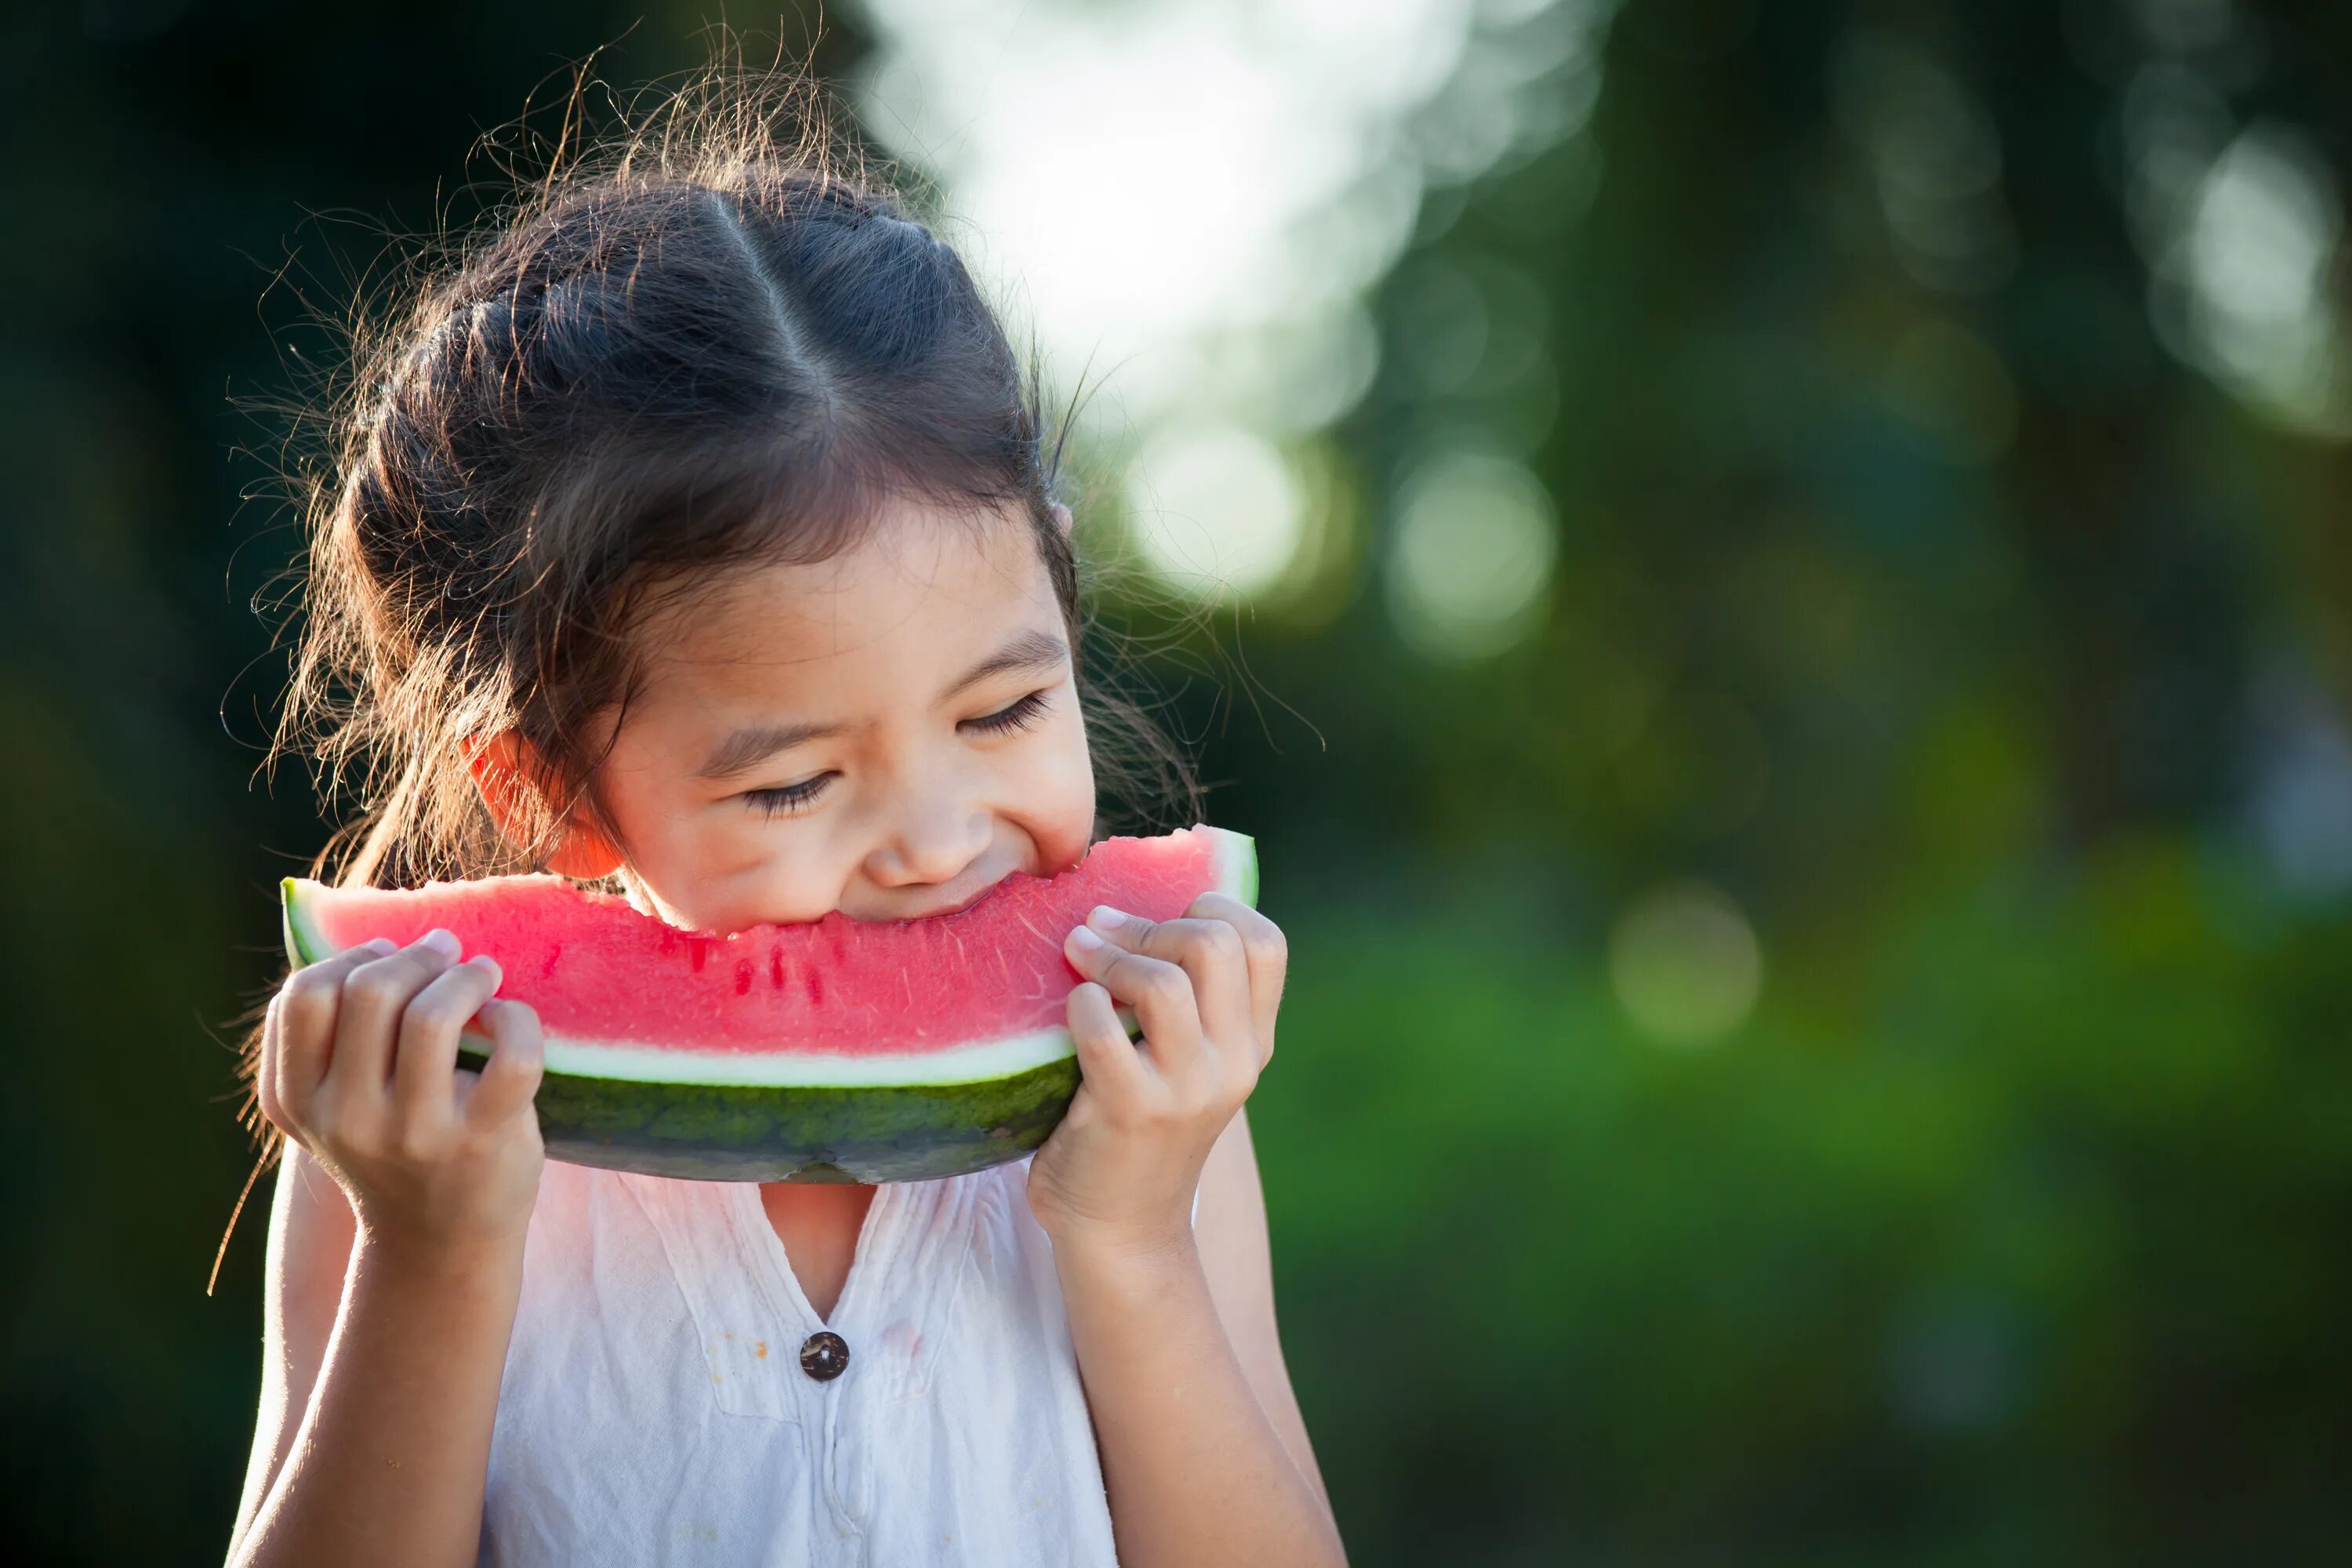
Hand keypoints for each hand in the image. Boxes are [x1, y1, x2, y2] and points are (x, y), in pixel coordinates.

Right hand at [257, 929, 546, 1257]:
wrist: (439, 1242)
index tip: (386, 955)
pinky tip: (510, 1019)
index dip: (351, 957)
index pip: (303, 997)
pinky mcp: (483, 1141)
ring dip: (467, 976)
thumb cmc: (392, 1148)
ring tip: (482, 973)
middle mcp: (349, 1120)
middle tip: (446, 952)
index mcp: (300, 1101)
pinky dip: (517, 1017)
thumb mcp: (334, 1104)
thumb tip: (377, 941)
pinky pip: (511, 1052)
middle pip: (370, 991)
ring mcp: (416, 1134)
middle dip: (416, 955)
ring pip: (432, 1015)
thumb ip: (330, 1036)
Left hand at [1027, 892, 1285, 1253]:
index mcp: (1252, 1042)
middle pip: (1216, 944)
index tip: (1161, 916)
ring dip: (1109, 954)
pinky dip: (1079, 1003)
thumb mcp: (1186, 1063)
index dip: (1213, 907)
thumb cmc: (1137, 1128)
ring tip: (1077, 954)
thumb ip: (1186, 999)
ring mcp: (1186, 1090)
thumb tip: (1129, 904)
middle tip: (1104, 932)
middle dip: (1150, 923)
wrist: (1120, 1231)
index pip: (1265, 943)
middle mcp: (1233, 1063)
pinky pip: (1101, 1026)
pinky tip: (1069, 1011)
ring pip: (1163, 981)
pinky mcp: (1131, 1111)